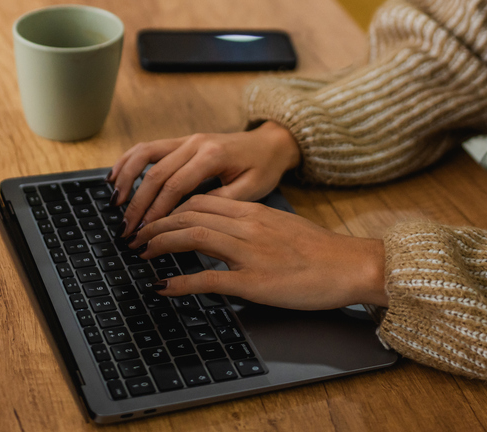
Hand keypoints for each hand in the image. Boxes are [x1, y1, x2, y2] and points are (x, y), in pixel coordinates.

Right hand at [108, 123, 300, 233]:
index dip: (156, 210)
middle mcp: (196, 143)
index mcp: (213, 155)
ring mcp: (187, 139)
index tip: (143, 233)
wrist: (270, 143)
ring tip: (114, 203)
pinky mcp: (182, 141)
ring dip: (126, 177)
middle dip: (137, 204)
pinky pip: (149, 147)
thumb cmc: (263, 168)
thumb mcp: (250, 190)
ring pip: (146, 153)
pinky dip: (129, 160)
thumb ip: (219, 201)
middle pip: (156, 173)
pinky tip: (115, 176)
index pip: (175, 185)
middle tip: (125, 230)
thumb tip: (186, 217)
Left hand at [131, 195, 388, 309]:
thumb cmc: (320, 250)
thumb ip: (254, 226)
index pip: (203, 200)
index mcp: (255, 211)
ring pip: (194, 237)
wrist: (349, 264)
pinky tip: (164, 286)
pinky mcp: (254, 281)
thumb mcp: (283, 227)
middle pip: (192, 214)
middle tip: (137, 235)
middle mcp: (248, 226)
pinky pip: (209, 278)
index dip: (172, 208)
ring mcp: (250, 252)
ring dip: (161, 244)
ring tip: (141, 253)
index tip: (155, 218)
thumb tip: (228, 233)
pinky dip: (180, 281)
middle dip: (158, 223)